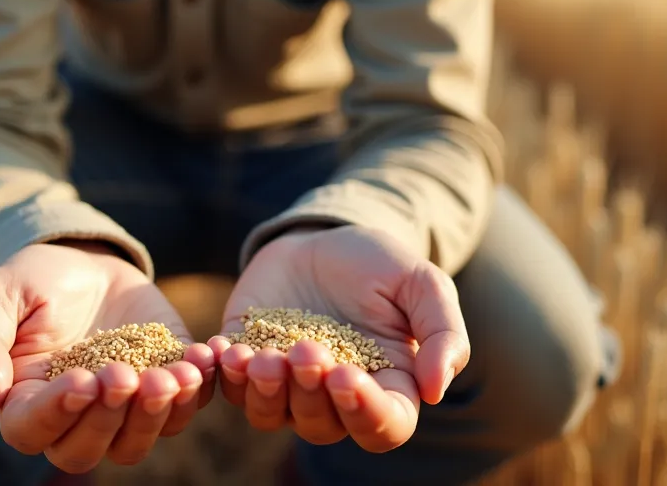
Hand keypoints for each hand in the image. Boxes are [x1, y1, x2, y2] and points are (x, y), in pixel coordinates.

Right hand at [0, 241, 215, 472]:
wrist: (85, 263)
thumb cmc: (32, 280)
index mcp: (23, 401)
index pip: (30, 429)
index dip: (56, 412)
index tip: (82, 380)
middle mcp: (72, 419)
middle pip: (84, 450)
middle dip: (108, 417)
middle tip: (123, 374)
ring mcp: (120, 409)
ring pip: (135, 442)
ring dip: (156, 415)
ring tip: (173, 374)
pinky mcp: (163, 387)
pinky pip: (183, 409)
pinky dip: (195, 390)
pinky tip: (200, 356)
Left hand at [208, 225, 468, 452]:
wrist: (323, 238)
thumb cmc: (379, 265)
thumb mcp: (422, 284)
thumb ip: (442, 333)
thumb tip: (435, 390)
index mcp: (386, 387)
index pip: (383, 427)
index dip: (367, 413)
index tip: (348, 377)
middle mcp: (334, 398)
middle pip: (323, 426)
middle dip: (310, 393)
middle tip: (307, 350)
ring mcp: (286, 385)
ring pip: (271, 416)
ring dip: (264, 393)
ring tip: (259, 356)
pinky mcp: (246, 363)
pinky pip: (230, 388)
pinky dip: (226, 375)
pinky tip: (224, 348)